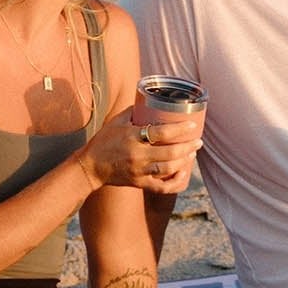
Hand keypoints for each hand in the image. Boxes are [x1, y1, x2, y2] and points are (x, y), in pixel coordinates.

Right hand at [80, 106, 203, 194]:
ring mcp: (138, 171)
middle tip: (198, 141)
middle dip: (187, 147)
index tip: (192, 125)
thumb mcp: (115, 122)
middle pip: (169, 153)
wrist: (90, 166)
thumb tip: (149, 100)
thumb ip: (133, 111)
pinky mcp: (138, 183)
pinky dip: (174, 182)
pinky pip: (161, 187)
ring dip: (184, 161)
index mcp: (131, 137)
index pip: (160, 133)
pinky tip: (182, 173)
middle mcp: (136, 155)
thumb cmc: (103, 141)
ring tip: (192, 153)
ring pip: (167, 169)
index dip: (178, 129)